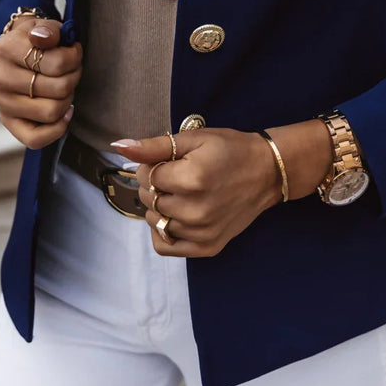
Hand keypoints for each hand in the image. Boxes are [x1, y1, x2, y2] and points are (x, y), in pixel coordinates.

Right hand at [0, 18, 82, 148]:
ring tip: (65, 88)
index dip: (74, 59)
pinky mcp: (8, 121)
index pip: (57, 63)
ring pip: (51, 112)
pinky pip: (35, 139)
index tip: (73, 52)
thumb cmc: (39, 41)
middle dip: (73, 78)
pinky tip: (64, 112)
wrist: (20, 52)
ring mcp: (2, 101)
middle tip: (72, 71)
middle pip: (58, 88)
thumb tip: (42, 38)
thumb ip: (48, 29)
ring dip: (67, 100)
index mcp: (7, 47)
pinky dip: (57, 128)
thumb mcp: (46, 26)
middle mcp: (0, 76)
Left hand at [110, 128, 283, 257]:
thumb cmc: (231, 150)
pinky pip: (165, 246)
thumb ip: (154, 146)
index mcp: (191, 180)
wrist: (267, 173)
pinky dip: (163, 231)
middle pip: (148, 199)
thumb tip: (119, 146)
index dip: (153, 165)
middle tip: (178, 175)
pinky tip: (177, 214)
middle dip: (155, 185)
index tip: (170, 161)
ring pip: (154, 221)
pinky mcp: (207, 247)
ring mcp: (202, 233)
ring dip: (160, 206)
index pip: (146, 176)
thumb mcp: (194, 139)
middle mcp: (195, 211)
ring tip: (182, 193)